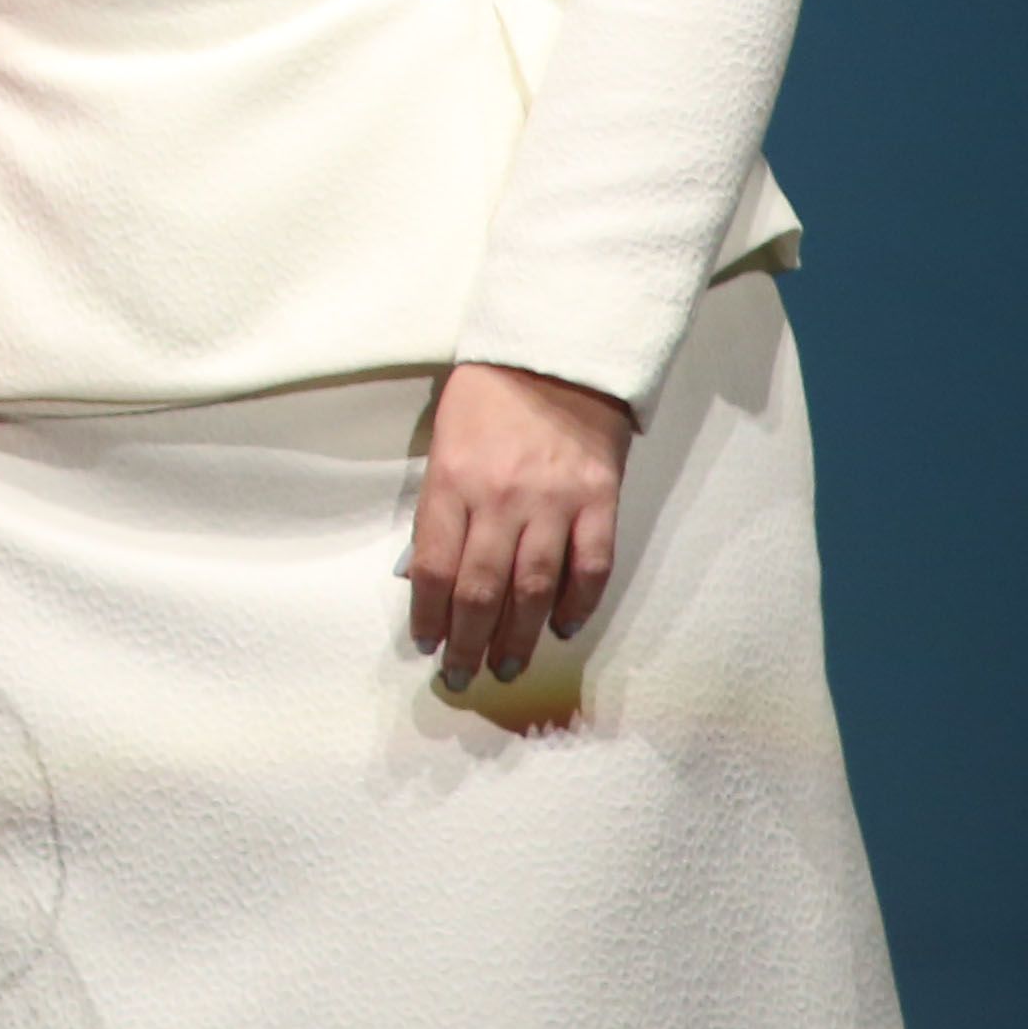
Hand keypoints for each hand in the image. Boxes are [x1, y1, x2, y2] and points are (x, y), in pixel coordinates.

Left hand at [405, 359, 628, 685]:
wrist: (557, 352)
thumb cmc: (488, 396)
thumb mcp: (444, 441)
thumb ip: (441, 505)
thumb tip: (430, 572)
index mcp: (452, 480)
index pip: (434, 567)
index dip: (429, 615)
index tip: (428, 643)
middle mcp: (501, 497)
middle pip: (481, 589)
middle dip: (469, 641)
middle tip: (463, 676)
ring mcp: (554, 501)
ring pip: (533, 589)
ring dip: (519, 636)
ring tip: (507, 666)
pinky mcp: (599, 499)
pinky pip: (590, 567)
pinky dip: (577, 604)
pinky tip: (560, 626)